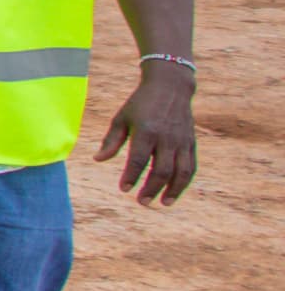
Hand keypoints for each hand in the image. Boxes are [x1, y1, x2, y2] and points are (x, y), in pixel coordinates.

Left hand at [101, 60, 197, 205]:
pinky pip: (191, 166)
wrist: (170, 87)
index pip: (139, 159)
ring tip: (163, 203)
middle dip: (151, 189)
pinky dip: (184, 181)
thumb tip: (98, 159)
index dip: (131, 176)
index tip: (124, 189)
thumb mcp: (121, 118)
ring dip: (173, 190)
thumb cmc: (140, 103)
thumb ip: (111, 140)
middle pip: (161, 170)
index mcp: (146, 131)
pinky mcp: (191, 142)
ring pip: (181, 172)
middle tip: (141, 202)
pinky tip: (175, 192)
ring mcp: (181, 141)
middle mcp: (166, 138)